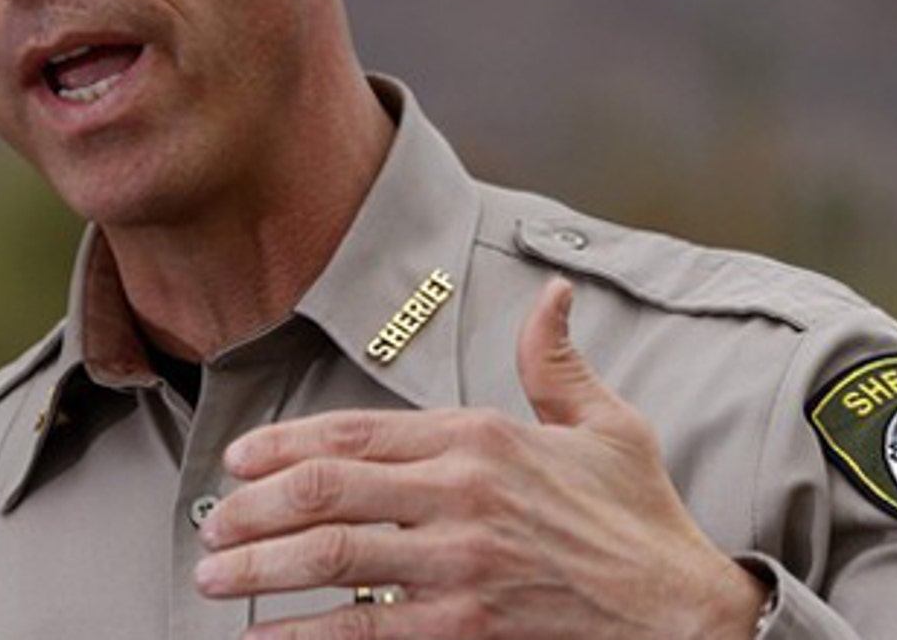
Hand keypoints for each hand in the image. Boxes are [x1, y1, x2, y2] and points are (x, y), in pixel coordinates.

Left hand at [194, 278, 767, 637]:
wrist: (686, 616)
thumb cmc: (643, 522)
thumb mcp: (608, 425)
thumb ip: (556, 360)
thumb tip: (551, 291)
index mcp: (483, 439)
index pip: (357, 433)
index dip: (285, 444)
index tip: (240, 458)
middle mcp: (461, 497)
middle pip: (326, 491)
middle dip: (252, 506)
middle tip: (210, 524)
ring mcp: (458, 569)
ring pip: (330, 558)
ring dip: (259, 567)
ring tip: (215, 577)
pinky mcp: (462, 632)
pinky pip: (361, 634)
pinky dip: (303, 637)